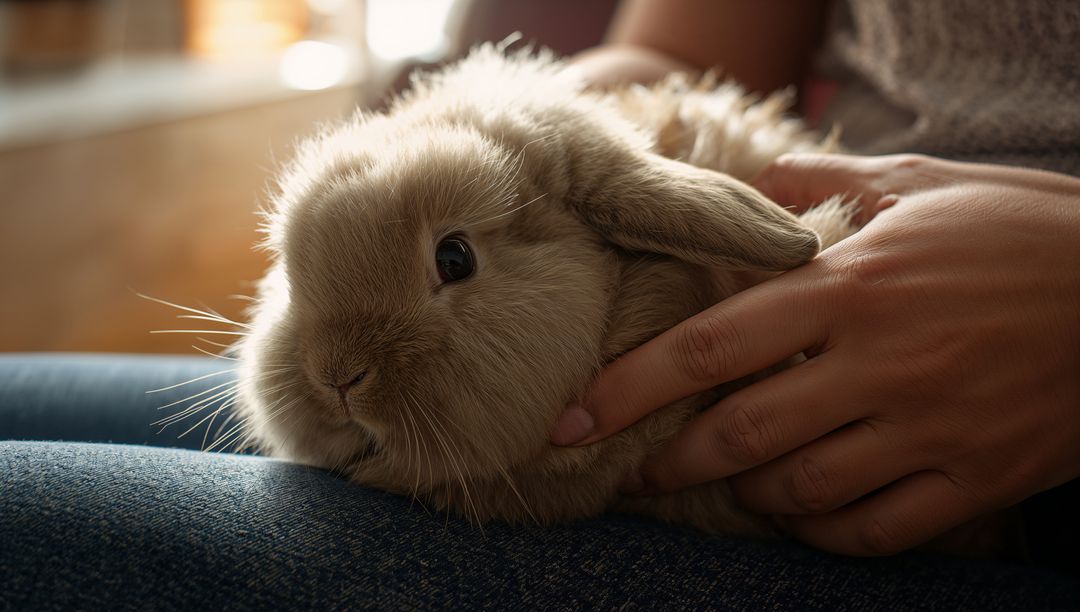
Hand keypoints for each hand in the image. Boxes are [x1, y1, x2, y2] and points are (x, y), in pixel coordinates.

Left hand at [551, 153, 1079, 555]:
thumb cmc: (1022, 229)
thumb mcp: (920, 183)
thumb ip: (818, 187)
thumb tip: (739, 186)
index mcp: (853, 285)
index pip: (712, 342)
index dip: (631, 386)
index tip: (576, 415)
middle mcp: (881, 362)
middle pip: (742, 431)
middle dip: (672, 459)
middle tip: (639, 469)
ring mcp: (930, 427)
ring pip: (802, 488)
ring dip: (747, 494)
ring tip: (726, 483)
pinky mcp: (977, 476)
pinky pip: (877, 529)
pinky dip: (823, 533)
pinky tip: (802, 515)